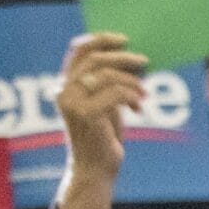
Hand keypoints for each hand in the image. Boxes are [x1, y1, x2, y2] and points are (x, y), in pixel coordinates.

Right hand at [56, 33, 145, 179]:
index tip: (123, 39)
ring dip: (132, 81)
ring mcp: (72, 102)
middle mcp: (63, 90)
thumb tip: (131, 62)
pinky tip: (139, 108)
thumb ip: (109, 85)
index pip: (78, 51)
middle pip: (95, 59)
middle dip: (123, 57)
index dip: (100, 40)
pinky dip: (132, 96)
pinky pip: (115, 93)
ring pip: (107, 75)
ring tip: (145, 93)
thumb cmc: (103, 137)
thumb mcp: (106, 105)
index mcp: (65, 84)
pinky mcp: (86, 114)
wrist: (95, 168)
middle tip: (144, 61)